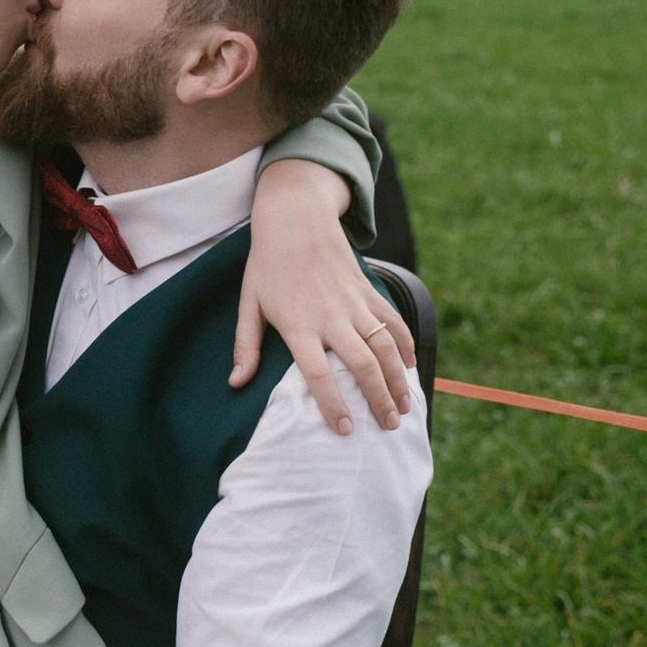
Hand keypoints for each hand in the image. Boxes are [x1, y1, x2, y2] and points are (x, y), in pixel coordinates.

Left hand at [234, 158, 415, 434]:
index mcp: (298, 324)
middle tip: (388, 428)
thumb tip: (236, 382)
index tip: (346, 429)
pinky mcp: (368, 290)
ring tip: (403, 408)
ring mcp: (354, 302)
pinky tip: (410, 368)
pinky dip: (407, 346)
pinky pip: (394, 322)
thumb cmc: (267, 265)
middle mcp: (330, 316)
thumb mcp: (249, 303)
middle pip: (362, 365)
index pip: (317, 373)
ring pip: (386, 346)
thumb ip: (245, 345)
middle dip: (379, 400)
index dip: (333, 404)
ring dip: (398, 380)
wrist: (296, 217)